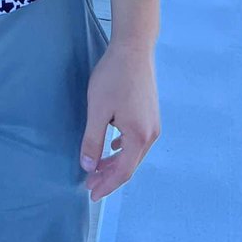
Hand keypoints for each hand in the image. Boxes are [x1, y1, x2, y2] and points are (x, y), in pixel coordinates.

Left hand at [79, 41, 159, 201]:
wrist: (134, 48)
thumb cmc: (113, 77)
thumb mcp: (97, 109)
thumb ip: (92, 140)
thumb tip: (88, 167)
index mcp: (139, 136)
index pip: (123, 172)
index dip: (106, 185)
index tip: (90, 194)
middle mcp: (151, 134)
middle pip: (130, 165)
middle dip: (109, 176)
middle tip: (89, 183)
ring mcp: (153, 123)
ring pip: (133, 153)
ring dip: (115, 162)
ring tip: (96, 168)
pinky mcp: (150, 113)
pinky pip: (137, 140)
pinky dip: (122, 148)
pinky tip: (112, 146)